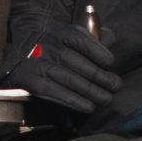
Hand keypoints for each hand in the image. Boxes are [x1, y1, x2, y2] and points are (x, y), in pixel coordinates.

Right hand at [1, 22, 119, 114]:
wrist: (25, 66)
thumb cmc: (59, 54)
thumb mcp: (73, 42)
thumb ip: (93, 40)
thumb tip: (110, 37)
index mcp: (61, 33)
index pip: (80, 40)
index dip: (97, 51)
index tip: (110, 63)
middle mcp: (48, 46)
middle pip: (76, 61)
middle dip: (99, 75)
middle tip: (116, 86)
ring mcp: (39, 63)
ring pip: (69, 78)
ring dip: (91, 91)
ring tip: (107, 99)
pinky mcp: (33, 81)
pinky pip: (57, 92)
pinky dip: (75, 101)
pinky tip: (89, 107)